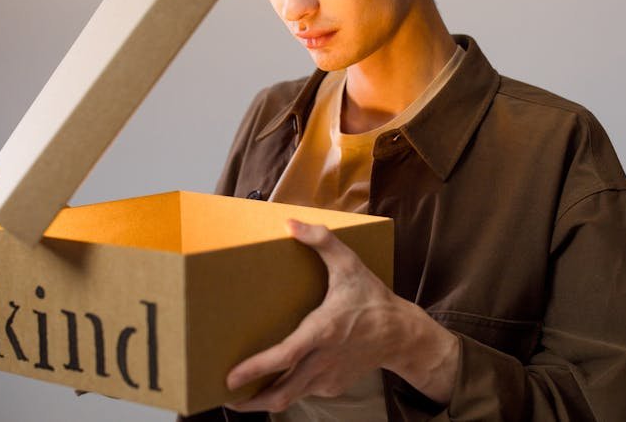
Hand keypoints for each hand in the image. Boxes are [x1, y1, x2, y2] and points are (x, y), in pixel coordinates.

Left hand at [225, 219, 458, 412]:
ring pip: (290, 399)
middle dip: (250, 401)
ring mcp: (328, 377)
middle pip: (281, 393)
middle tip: (224, 398)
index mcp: (323, 330)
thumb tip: (290, 224)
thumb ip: (322, 240)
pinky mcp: (333, 386)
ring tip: (239, 398)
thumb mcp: (349, 263)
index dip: (257, 369)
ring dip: (263, 401)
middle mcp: (323, 359)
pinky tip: (272, 383)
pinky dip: (285, 392)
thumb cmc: (371, 297)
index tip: (231, 378)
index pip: (286, 355)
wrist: (401, 334)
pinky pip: (304, 393)